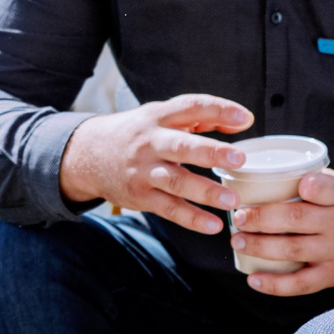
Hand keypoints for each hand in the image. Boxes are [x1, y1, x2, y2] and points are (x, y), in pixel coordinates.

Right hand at [57, 93, 252, 234]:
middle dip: (211, 152)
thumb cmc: (137, 134)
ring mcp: (144, 171)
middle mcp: (150, 142)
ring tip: (232, 201)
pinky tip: (213, 226)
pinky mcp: (140, 196)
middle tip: (240, 159)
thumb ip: (200, 118)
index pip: (190, 107)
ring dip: (205, 192)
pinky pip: (168, 209)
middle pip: (182, 145)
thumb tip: (242, 122)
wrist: (87, 155)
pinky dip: (191, 218)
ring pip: (176, 181)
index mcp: (159, 117)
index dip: (218, 110)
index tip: (245, 118)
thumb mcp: (161, 116)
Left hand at [232, 168, 333, 295]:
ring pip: (291, 250)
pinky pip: (300, 284)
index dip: (312, 186)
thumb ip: (317, 182)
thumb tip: (266, 174)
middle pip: (296, 220)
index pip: (328, 188)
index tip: (295, 185)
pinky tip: (253, 279)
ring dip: (259, 246)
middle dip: (260, 218)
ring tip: (238, 241)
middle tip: (238, 216)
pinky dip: (274, 284)